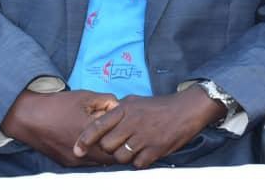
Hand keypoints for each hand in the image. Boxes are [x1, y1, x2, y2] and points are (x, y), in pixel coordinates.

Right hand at [0, 90, 118, 165]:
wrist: (28, 116)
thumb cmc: (58, 105)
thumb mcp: (86, 96)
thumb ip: (108, 101)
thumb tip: (120, 107)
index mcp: (90, 135)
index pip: (118, 145)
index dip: (125, 137)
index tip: (128, 129)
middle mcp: (82, 153)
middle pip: (110, 157)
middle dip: (117, 146)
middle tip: (120, 134)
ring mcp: (74, 160)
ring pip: (98, 162)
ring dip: (105, 152)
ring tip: (107, 137)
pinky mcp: (66, 163)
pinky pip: (86, 163)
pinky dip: (92, 155)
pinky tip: (92, 142)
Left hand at [73, 86, 226, 167]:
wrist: (188, 109)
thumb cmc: (160, 106)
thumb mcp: (136, 100)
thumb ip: (117, 111)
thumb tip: (100, 121)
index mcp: (125, 109)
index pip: (97, 126)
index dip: (84, 140)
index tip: (77, 150)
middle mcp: (132, 122)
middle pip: (107, 146)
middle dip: (110, 149)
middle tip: (120, 145)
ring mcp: (144, 137)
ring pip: (120, 158)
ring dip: (125, 157)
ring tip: (135, 148)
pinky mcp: (155, 149)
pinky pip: (137, 164)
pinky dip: (140, 162)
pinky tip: (146, 152)